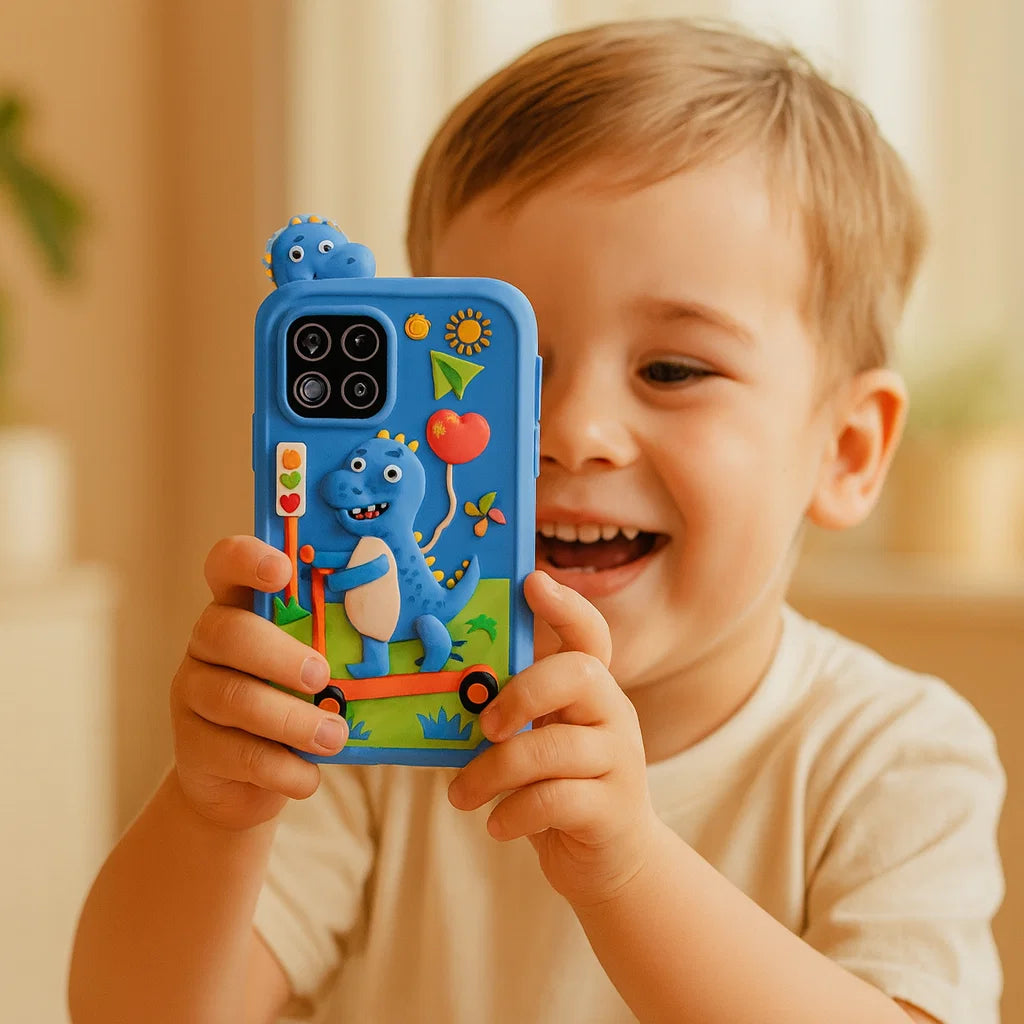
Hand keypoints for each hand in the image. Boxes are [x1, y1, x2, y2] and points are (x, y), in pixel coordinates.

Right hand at [170, 536, 347, 830]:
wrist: (245, 781)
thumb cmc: (292, 703)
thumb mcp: (310, 669)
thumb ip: (333, 647)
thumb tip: (400, 640)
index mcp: (239, 608)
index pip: (226, 565)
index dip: (248, 559)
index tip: (282, 569)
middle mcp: (207, 644)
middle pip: (227, 633)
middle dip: (279, 655)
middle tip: (322, 676)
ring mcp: (193, 694)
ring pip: (233, 698)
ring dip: (292, 720)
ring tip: (334, 737)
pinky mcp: (192, 747)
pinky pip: (237, 754)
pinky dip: (282, 768)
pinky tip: (309, 777)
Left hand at [447, 570, 657, 907]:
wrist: (613, 863)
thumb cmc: (558, 792)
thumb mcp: (537, 745)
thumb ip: (509, 718)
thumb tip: (438, 695)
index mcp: (591, 692)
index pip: (589, 635)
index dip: (565, 605)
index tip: (533, 581)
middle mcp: (614, 715)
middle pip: (579, 673)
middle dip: (522, 692)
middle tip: (484, 726)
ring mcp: (620, 761)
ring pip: (554, 747)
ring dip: (495, 772)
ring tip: (461, 795)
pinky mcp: (614, 810)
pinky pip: (556, 799)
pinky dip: (514, 814)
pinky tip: (497, 824)